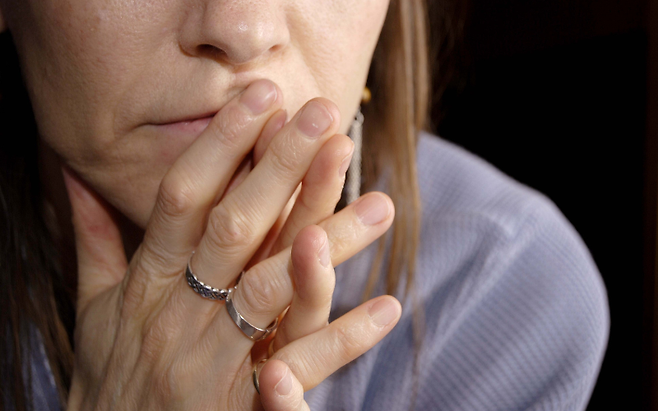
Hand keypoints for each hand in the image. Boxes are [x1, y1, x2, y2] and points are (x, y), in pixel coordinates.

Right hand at [63, 80, 399, 410]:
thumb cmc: (108, 379)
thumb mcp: (91, 308)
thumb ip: (93, 241)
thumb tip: (75, 179)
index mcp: (147, 283)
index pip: (182, 198)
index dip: (222, 145)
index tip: (262, 98)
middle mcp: (179, 313)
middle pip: (234, 229)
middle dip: (280, 170)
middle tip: (325, 119)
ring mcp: (210, 360)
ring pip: (272, 290)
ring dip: (329, 244)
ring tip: (380, 206)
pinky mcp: (238, 405)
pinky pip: (298, 367)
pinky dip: (343, 339)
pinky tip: (385, 308)